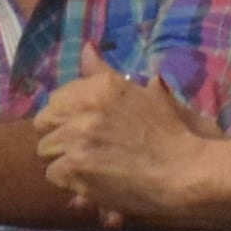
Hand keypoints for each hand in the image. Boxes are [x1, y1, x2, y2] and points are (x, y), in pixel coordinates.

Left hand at [33, 72, 214, 222]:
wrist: (187, 171)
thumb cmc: (173, 135)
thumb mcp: (144, 94)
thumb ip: (106, 74)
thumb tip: (87, 47)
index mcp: (101, 86)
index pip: (57, 98)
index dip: (68, 117)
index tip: (86, 129)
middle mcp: (85, 107)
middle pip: (44, 123)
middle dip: (60, 137)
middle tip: (86, 149)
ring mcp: (77, 136)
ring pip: (46, 150)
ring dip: (65, 160)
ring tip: (93, 167)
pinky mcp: (75, 165)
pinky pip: (54, 174)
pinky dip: (71, 183)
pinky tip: (93, 183)